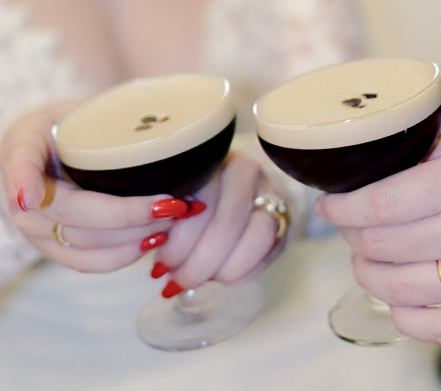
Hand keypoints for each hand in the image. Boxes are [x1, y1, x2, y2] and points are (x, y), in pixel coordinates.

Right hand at [0, 100, 178, 272]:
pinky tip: (154, 241)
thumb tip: (146, 124)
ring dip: (133, 237)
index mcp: (21, 151)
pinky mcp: (54, 250)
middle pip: (72, 213)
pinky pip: (87, 263)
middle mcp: (22, 199)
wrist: (42, 151)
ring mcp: (36, 230)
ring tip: (173, 220)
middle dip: (128, 214)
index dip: (25, 180)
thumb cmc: (66, 124)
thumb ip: (95, 116)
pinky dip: (123, 256)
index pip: (24, 164)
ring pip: (83, 244)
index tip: (31, 197)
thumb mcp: (70, 108)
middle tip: (173, 203)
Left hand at [149, 152, 288, 296]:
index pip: (200, 206)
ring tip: (199, 279)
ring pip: (256, 238)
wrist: (230, 183)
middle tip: (176, 282)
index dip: (179, 244)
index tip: (160, 266)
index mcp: (212, 158)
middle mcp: (247, 170)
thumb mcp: (169, 195)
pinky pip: (269, 253)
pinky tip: (220, 276)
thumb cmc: (187, 193)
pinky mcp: (285, 218)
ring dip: (223, 270)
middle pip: (228, 225)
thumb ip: (160, 217)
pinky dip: (242, 273)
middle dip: (198, 264)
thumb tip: (155, 256)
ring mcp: (271, 192)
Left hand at [314, 116, 440, 343]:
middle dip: (351, 237)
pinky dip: (406, 317)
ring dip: (368, 274)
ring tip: (366, 258)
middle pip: (384, 246)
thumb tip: (390, 166)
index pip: (383, 203)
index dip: (342, 208)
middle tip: (349, 226)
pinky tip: (398, 298)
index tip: (331, 204)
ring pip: (402, 289)